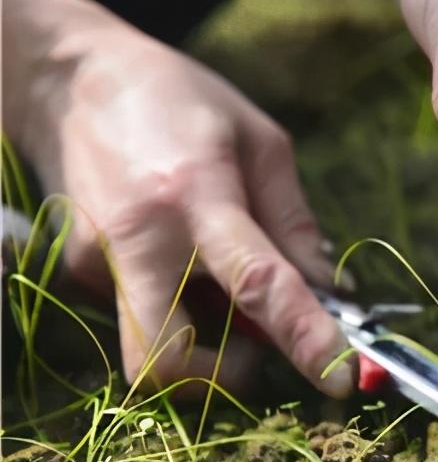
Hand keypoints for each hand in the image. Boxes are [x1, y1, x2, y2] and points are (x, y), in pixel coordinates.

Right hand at [9, 0, 352, 397]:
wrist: (70, 80)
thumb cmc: (180, 100)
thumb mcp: (260, 141)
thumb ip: (295, 222)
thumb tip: (334, 292)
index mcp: (197, 194)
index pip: (258, 283)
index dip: (305, 337)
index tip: (344, 380)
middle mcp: (139, 238)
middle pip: (167, 360)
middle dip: (221, 377)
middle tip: (258, 343)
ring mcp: (97, 261)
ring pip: (155, 343)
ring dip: (204, 332)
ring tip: (216, 268)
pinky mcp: (78, 272)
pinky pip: (144, 312)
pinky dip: (180, 301)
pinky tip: (181, 249)